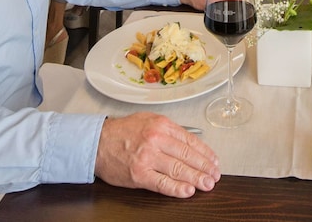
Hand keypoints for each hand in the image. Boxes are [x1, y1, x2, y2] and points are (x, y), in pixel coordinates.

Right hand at [96, 113, 220, 196]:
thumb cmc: (122, 131)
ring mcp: (148, 158)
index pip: (190, 141)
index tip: (214, 161)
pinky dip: (177, 188)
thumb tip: (190, 142)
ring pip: (178, 169)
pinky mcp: (139, 174)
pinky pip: (162, 183)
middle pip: (187, 156)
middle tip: (214, 175)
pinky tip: (188, 191)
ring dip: (196, 178)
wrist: (97, 142)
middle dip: (204, 167)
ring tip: (207, 184)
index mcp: (161, 125)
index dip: (205, 153)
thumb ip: (169, 130)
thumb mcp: (148, 120)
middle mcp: (156, 139)